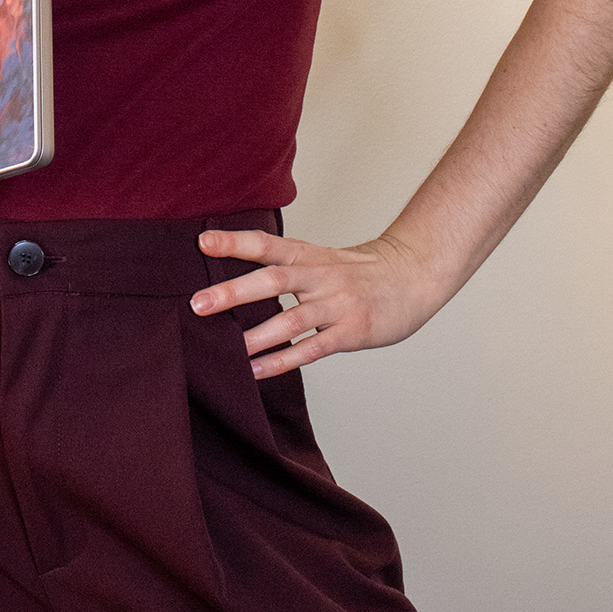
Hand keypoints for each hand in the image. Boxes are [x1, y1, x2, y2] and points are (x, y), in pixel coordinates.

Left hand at [191, 229, 447, 377]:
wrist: (414, 276)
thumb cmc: (360, 271)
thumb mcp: (322, 258)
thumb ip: (286, 267)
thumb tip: (235, 281)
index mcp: (308, 255)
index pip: (266, 244)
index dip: (234, 242)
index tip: (203, 240)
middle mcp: (320, 276)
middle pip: (273, 280)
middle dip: (233, 292)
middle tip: (198, 303)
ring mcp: (337, 304)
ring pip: (291, 319)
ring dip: (256, 336)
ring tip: (227, 350)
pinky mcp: (352, 330)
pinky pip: (313, 348)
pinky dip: (283, 360)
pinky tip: (258, 370)